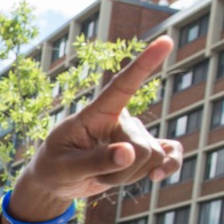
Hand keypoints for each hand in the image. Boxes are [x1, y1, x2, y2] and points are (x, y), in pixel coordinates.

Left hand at [12, 37, 182, 218]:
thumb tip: (129, 153)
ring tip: (103, 175)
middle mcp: (120, 119)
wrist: (56, 183)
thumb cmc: (53, 169)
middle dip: (121, 172)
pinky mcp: (144, 152)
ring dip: (128, 177)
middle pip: (141, 148)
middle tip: (94, 175)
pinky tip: (157, 176)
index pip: (122, 86)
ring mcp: (134, 135)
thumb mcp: (64, 168)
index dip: (144, 64)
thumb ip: (95, 161)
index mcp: (96, 114)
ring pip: (151, 159)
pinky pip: (169, 155)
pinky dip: (168, 167)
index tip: (165, 41)